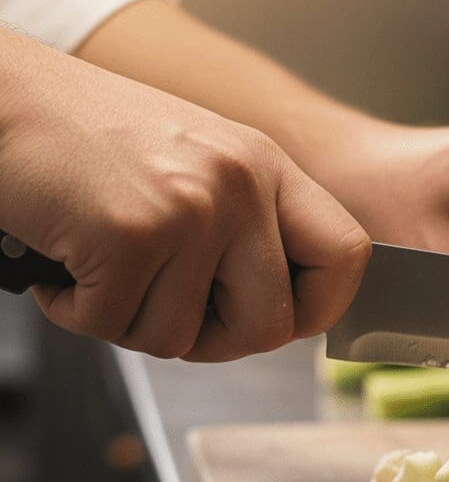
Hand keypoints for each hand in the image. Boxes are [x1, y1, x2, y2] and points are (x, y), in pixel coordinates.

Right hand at [0, 30, 369, 360]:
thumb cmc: (90, 139)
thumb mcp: (198, 163)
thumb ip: (249, 228)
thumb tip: (287, 314)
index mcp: (267, 166)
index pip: (349, 256)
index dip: (319, 308)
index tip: (283, 320)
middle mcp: (240, 183)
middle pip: (271, 327)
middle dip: (214, 341)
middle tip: (166, 311)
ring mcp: (190, 208)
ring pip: (183, 339)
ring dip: (131, 322)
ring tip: (102, 266)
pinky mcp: (130, 234)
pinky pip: (116, 327)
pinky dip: (79, 312)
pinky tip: (66, 262)